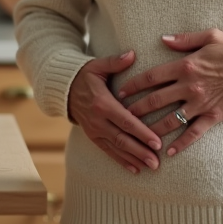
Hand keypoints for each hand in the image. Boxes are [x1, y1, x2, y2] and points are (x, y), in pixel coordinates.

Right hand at [68, 51, 161, 173]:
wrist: (64, 90)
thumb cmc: (86, 75)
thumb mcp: (99, 65)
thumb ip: (116, 61)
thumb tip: (132, 54)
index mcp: (102, 103)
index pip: (126, 121)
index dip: (142, 133)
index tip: (157, 142)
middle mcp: (98, 121)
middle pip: (123, 139)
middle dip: (141, 151)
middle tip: (158, 161)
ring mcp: (94, 131)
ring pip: (117, 148)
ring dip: (134, 159)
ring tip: (152, 167)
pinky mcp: (93, 137)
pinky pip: (108, 151)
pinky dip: (122, 161)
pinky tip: (136, 169)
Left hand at [118, 29, 222, 156]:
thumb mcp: (209, 36)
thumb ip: (184, 40)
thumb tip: (163, 39)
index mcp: (185, 65)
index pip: (152, 77)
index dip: (134, 85)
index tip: (121, 92)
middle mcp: (189, 86)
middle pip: (156, 100)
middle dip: (137, 109)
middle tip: (122, 117)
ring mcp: (201, 103)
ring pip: (171, 120)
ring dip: (153, 128)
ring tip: (139, 136)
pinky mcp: (214, 116)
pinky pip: (194, 133)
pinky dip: (181, 144)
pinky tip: (168, 152)